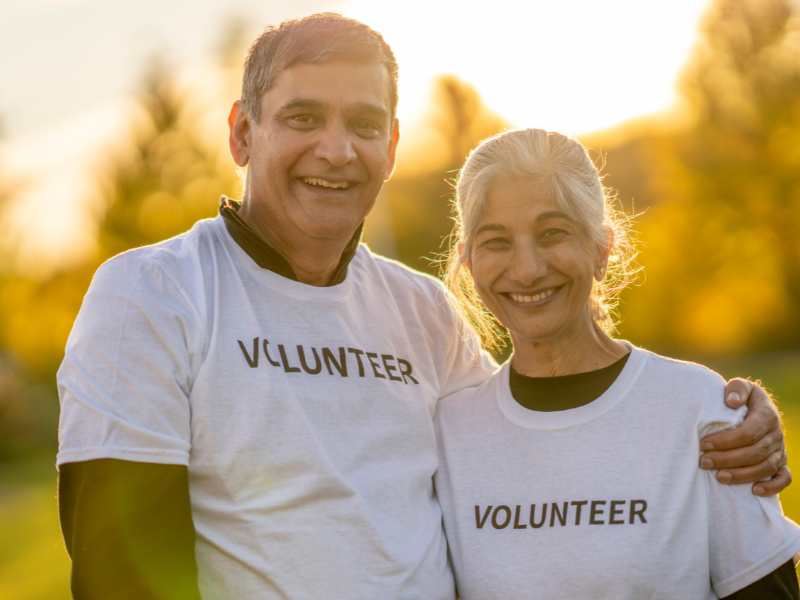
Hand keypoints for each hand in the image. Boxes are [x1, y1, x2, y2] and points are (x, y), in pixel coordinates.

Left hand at [699, 378, 789, 495]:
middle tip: (704, 462)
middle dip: (728, 459)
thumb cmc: (738, 398)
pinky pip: (784, 478)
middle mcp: (776, 434)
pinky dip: (772, 487)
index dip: (726, 440)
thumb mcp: (738, 387)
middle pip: (755, 452)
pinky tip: (753, 491)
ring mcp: (780, 450)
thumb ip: (736, 389)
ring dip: (742, 475)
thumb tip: (731, 401)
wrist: (751, 408)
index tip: (703, 444)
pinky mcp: (781, 463)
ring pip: (766, 467)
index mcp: (767, 415)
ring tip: (718, 477)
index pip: (749, 432)